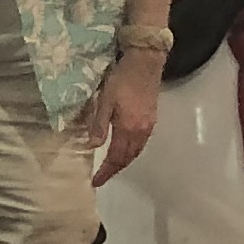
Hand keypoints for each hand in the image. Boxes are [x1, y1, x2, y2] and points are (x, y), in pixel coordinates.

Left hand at [86, 56, 162, 183]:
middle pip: (128, 157)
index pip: (117, 157)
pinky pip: (141, 143)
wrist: (145, 63)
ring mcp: (149, 125)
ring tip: (111, 167)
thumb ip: (99, 125)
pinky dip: (131, 151)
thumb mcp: (105, 101)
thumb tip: (92, 146)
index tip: (96, 181)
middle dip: (115, 169)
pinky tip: (123, 148)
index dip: (106, 171)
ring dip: (124, 161)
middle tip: (102, 177)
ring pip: (136, 151)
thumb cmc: (122, 80)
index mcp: (129, 129)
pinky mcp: (152, 118)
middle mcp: (142, 131)